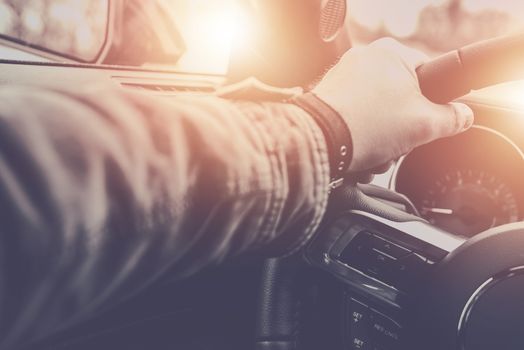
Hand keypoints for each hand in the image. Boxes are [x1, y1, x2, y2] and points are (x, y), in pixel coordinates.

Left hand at [313, 38, 473, 172]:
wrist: (318, 143)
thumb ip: (452, 119)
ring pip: (378, 112)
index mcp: (393, 53)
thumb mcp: (424, 125)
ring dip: (382, 138)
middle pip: (402, 99)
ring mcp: (344, 76)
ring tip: (374, 150)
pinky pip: (356, 117)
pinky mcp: (329, 97)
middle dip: (402, 128)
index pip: (430, 75)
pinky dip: (360, 136)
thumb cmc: (366, 126)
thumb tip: (463, 115)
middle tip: (397, 141)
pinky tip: (358, 151)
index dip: (433, 104)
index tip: (428, 121)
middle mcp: (365, 58)